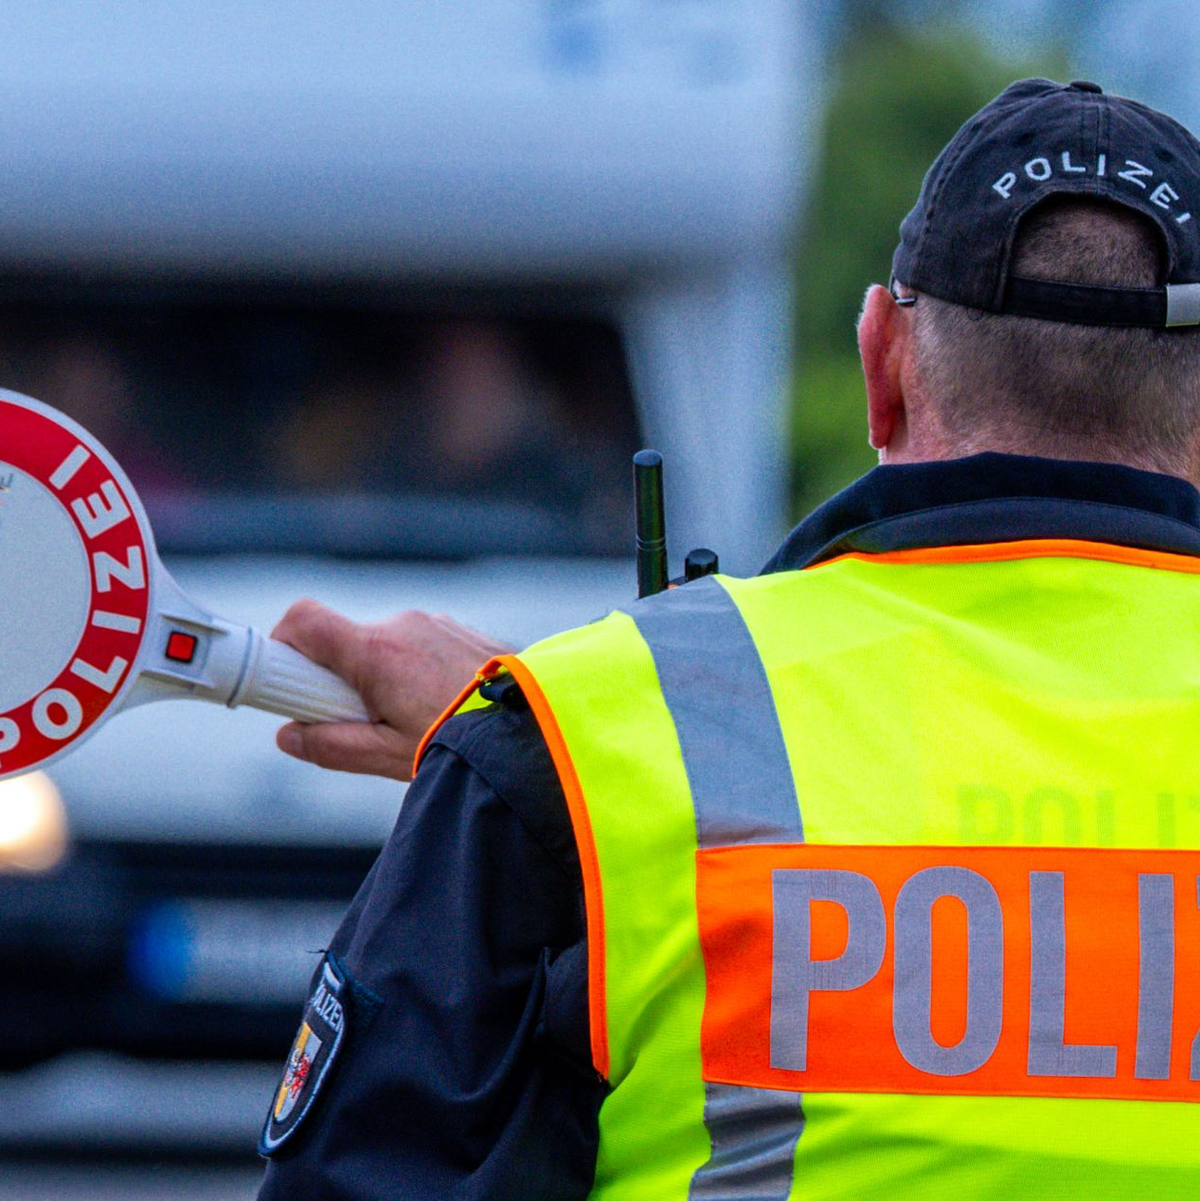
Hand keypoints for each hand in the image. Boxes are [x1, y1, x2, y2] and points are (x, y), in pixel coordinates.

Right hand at [270, 600, 510, 780]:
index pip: (303, 621)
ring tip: (414, 722)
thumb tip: (290, 737)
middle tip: (361, 721)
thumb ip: (332, 746)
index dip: (282, 646)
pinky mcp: (461, 630)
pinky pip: (421, 644)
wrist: (539, 728)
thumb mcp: (390, 757)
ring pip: (386, 644)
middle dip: (341, 678)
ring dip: (384, 676)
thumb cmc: (464, 743)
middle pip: (345, 640)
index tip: (284, 681)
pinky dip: (417, 670)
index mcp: (376, 653)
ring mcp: (436, 623)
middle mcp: (403, 626)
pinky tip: (442, 706)